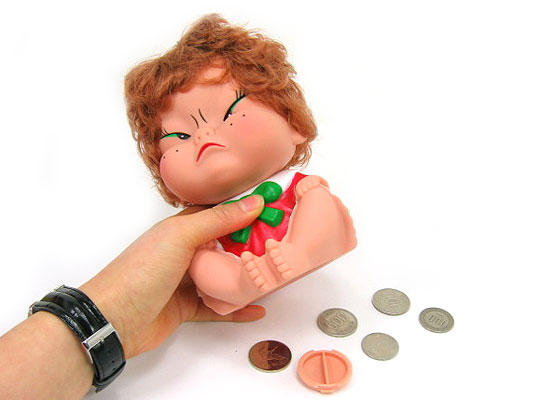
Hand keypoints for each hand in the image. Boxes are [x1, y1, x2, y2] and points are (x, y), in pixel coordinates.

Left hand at [80, 194, 265, 358]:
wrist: (113, 319)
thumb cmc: (142, 270)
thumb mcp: (181, 237)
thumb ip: (219, 220)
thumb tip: (254, 201)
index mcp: (183, 229)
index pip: (220, 214)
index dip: (246, 210)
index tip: (274, 209)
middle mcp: (186, 252)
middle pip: (226, 246)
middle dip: (251, 245)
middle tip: (282, 245)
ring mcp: (187, 281)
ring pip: (224, 276)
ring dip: (246, 276)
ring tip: (274, 275)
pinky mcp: (188, 307)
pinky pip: (219, 306)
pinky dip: (237, 308)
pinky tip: (257, 308)